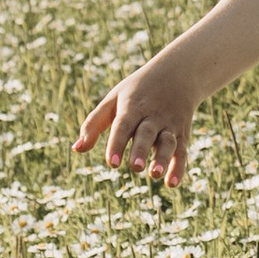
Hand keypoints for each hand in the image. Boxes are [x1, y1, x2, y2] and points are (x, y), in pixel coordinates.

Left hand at [75, 52, 196, 187]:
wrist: (178, 74)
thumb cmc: (137, 91)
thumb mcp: (114, 99)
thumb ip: (94, 124)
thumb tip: (76, 149)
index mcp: (133, 106)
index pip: (123, 125)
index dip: (117, 143)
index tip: (111, 163)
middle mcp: (153, 116)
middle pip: (146, 134)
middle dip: (141, 150)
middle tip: (134, 167)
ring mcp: (169, 125)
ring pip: (167, 142)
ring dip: (162, 158)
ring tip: (154, 174)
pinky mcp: (182, 134)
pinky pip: (181, 152)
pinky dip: (178, 167)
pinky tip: (172, 183)